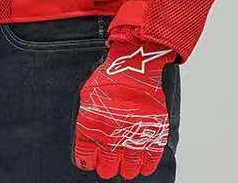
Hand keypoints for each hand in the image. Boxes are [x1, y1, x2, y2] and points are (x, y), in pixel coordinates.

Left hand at [73, 40, 175, 179]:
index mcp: (91, 126)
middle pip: (107, 167)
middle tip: (109, 166)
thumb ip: (86, 118)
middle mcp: (110, 136)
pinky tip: (143, 167)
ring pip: (128, 167)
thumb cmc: (110, 77)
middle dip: (107, 168)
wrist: (134, 67)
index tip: (92, 161)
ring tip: (126, 168)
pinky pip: (149, 159)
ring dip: (126, 170)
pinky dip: (146, 167)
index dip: (88, 161)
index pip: (85, 157)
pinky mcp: (152, 133)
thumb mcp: (88, 96)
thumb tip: (87, 137)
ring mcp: (132, 136)